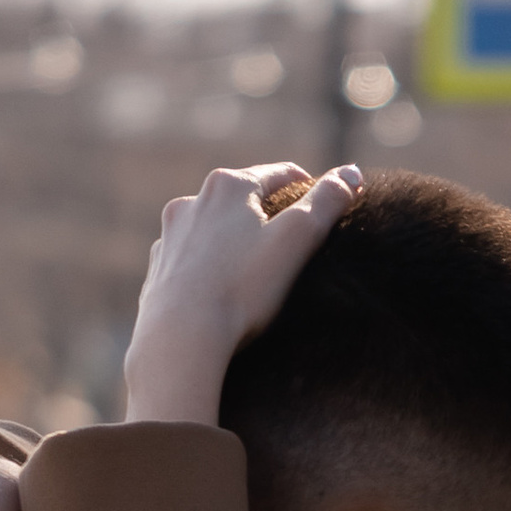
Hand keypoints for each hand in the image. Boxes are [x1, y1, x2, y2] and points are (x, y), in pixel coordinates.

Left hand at [123, 163, 360, 429]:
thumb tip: (353, 173)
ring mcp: (170, 236)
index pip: (278, 175)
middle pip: (241, 199)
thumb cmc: (242, 289)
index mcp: (229, 185)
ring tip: (249, 267)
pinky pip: (188, 261)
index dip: (306, 187)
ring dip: (231, 239)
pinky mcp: (157, 271)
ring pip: (211, 228)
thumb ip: (327, 203)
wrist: (180, 337)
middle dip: (265, 213)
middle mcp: (193, 201)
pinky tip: (215, 289)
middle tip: (288, 238)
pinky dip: (205, 268)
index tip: (321, 203)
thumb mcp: (296, 241)